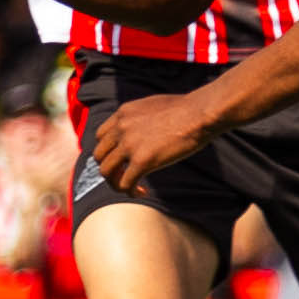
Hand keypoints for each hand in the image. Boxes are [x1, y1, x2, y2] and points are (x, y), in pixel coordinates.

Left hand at [91, 91, 211, 190]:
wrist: (199, 114)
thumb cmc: (186, 109)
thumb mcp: (154, 106)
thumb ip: (142, 118)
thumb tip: (145, 130)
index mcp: (123, 113)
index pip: (101, 136)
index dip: (108, 152)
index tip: (121, 160)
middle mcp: (121, 128)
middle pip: (99, 155)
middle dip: (110, 169)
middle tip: (125, 176)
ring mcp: (129, 145)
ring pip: (106, 172)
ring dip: (116, 183)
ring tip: (131, 187)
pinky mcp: (142, 161)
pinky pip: (125, 183)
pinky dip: (130, 191)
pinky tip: (142, 192)